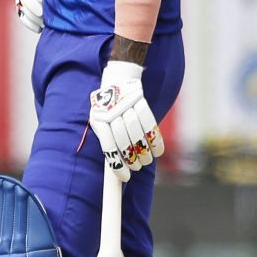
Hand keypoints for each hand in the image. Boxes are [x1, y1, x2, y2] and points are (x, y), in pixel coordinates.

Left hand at [89, 60, 162, 178]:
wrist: (118, 79)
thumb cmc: (108, 108)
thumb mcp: (100, 120)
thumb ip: (107, 139)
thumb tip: (116, 166)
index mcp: (98, 119)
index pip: (109, 146)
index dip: (117, 165)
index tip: (125, 177)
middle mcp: (111, 112)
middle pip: (124, 141)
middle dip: (132, 159)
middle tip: (137, 168)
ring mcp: (126, 105)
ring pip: (138, 133)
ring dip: (144, 153)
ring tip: (146, 161)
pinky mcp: (140, 100)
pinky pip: (150, 124)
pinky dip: (156, 141)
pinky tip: (157, 152)